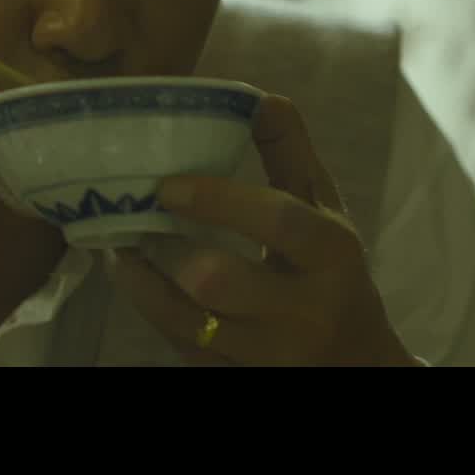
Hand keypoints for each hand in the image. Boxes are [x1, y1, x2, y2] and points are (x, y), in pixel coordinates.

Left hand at [108, 94, 422, 366]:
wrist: (357, 366)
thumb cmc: (334, 274)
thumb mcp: (327, 213)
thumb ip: (292, 154)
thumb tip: (257, 96)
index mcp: (331, 254)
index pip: (278, 219)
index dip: (219, 198)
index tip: (169, 184)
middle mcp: (304, 311)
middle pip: (222, 285)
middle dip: (171, 256)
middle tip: (133, 221)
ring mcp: (268, 355)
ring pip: (189, 325)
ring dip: (142, 286)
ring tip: (117, 249)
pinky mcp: (237, 378)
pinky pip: (184, 350)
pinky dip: (152, 314)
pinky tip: (133, 281)